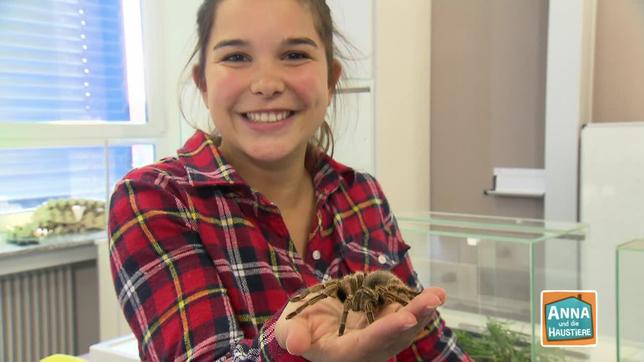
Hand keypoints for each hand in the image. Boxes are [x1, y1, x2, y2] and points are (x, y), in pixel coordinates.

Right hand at [274, 287, 445, 361]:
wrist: (309, 327)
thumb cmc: (298, 328)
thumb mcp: (290, 329)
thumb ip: (294, 336)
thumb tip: (297, 344)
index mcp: (343, 353)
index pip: (367, 343)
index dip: (386, 331)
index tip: (406, 319)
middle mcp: (366, 350)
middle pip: (394, 337)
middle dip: (414, 317)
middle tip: (432, 300)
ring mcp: (379, 339)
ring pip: (405, 329)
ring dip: (423, 312)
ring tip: (437, 294)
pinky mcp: (385, 326)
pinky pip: (406, 318)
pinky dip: (419, 307)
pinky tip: (434, 295)